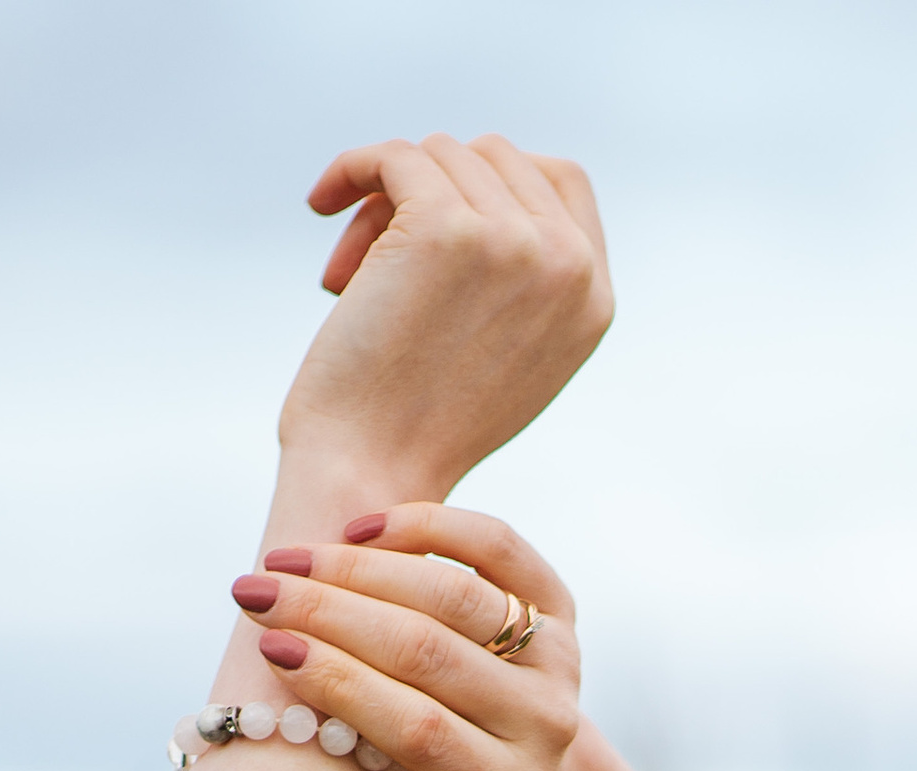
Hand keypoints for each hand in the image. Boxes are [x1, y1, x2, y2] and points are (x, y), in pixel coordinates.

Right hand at [228, 508, 582, 770]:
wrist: (516, 770)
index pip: (421, 730)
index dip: (343, 685)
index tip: (271, 648)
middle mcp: (545, 725)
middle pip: (430, 653)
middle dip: (331, 615)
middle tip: (255, 591)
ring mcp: (558, 660)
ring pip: (455, 595)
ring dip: (359, 568)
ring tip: (285, 560)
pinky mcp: (559, 606)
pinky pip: (495, 547)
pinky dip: (426, 528)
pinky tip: (359, 531)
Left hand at [276, 133, 610, 508]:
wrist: (374, 470)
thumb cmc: (423, 425)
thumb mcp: (511, 351)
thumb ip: (527, 276)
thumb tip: (481, 180)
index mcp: (595, 298)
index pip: (561, 179)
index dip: (494, 181)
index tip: (439, 212)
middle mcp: (568, 265)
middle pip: (494, 156)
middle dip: (432, 191)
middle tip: (376, 258)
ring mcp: (512, 239)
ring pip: (438, 155)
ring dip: (382, 203)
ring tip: (346, 276)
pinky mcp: (446, 223)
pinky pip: (392, 156)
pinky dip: (350, 171)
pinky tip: (321, 204)